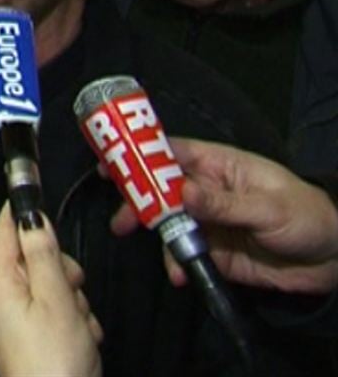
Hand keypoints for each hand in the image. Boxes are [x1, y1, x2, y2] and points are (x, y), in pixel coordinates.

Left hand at [0, 202, 101, 376]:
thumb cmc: (54, 360)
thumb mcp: (55, 298)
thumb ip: (44, 255)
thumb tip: (31, 217)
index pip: (3, 234)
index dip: (17, 212)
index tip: (28, 190)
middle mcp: (1, 302)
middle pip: (34, 262)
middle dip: (62, 271)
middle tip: (74, 290)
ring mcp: (15, 324)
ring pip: (52, 290)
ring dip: (73, 302)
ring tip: (80, 326)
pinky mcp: (31, 342)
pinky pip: (55, 316)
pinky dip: (73, 323)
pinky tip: (82, 340)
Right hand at [111, 137, 337, 293]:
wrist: (333, 262)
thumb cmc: (307, 218)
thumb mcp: (267, 207)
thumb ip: (222, 203)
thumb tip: (180, 193)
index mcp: (219, 167)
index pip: (172, 153)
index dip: (139, 155)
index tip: (110, 164)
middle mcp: (207, 191)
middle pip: (160, 190)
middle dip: (137, 202)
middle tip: (122, 220)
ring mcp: (208, 222)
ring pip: (167, 224)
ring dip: (154, 236)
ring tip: (154, 254)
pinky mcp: (212, 251)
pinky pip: (183, 254)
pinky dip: (176, 263)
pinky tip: (181, 274)